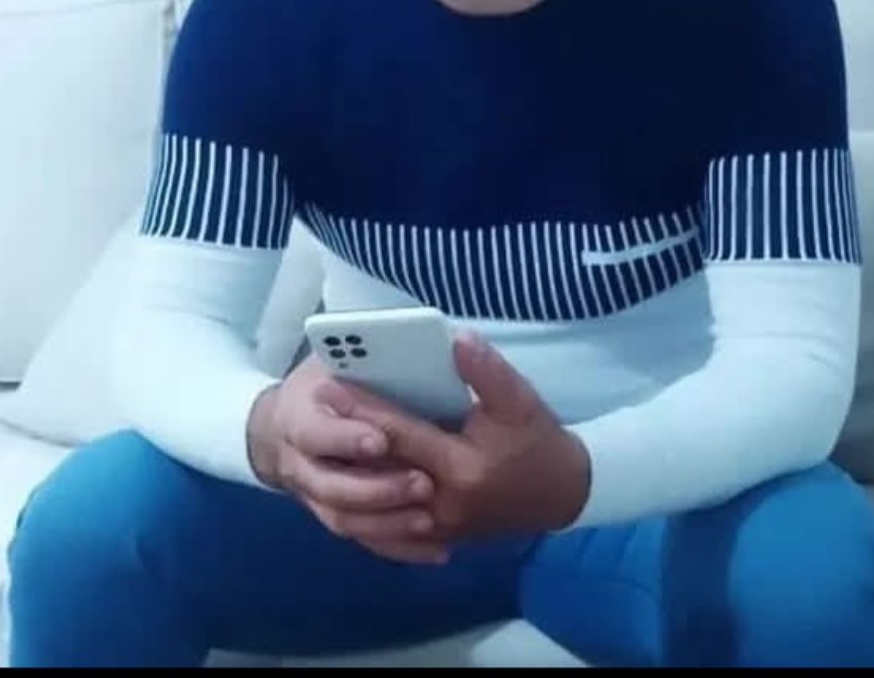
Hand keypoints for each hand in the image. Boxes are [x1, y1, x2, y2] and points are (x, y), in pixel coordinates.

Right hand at [246, 355, 449, 564]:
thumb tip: (427, 347)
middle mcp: (299, 462)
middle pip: (330, 486)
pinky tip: (436, 550)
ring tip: (430, 521)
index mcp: (297, 415)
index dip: (345, 439)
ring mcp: (313, 494)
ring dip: (387, 523)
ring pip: (345, 519)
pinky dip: (397, 547)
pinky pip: (363, 538)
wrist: (284, 423)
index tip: (383, 440)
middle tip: (423, 484)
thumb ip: (366, 358)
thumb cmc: (323, 381)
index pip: (314, 432)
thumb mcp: (334, 359)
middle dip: (376, 488)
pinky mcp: (335, 515)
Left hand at [318, 330, 590, 542]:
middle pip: (380, 469)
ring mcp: (436, 526)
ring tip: (319, 439)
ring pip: (378, 501)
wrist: (562, 495)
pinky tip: (346, 477)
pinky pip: (390, 521)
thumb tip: (456, 338)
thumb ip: (487, 371)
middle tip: (312, 408)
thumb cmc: (538, 443)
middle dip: (344, 437)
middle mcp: (441, 504)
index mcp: (461, 468)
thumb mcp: (521, 401)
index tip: (330, 386)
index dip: (364, 410)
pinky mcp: (435, 535)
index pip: (401, 435)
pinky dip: (366, 500)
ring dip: (348, 470)